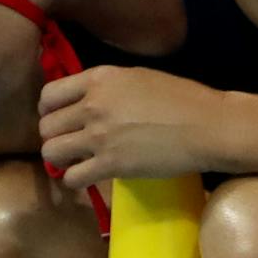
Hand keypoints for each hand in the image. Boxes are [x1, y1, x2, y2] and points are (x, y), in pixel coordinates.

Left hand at [37, 66, 224, 187]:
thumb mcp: (137, 78)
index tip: (59, 120)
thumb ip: (105, 87)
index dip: (48, 111)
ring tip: (75, 161)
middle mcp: (93, 104)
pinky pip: (71, 177)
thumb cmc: (183, 99)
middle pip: (46, 126)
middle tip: (70, 144)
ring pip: (51, 151)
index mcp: (99, 79)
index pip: (48, 95)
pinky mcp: (110, 164)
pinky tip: (87, 177)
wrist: (210, 126)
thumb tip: (84, 101)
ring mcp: (99, 136)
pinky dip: (75, 180)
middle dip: (55, 137)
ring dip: (60, 159)